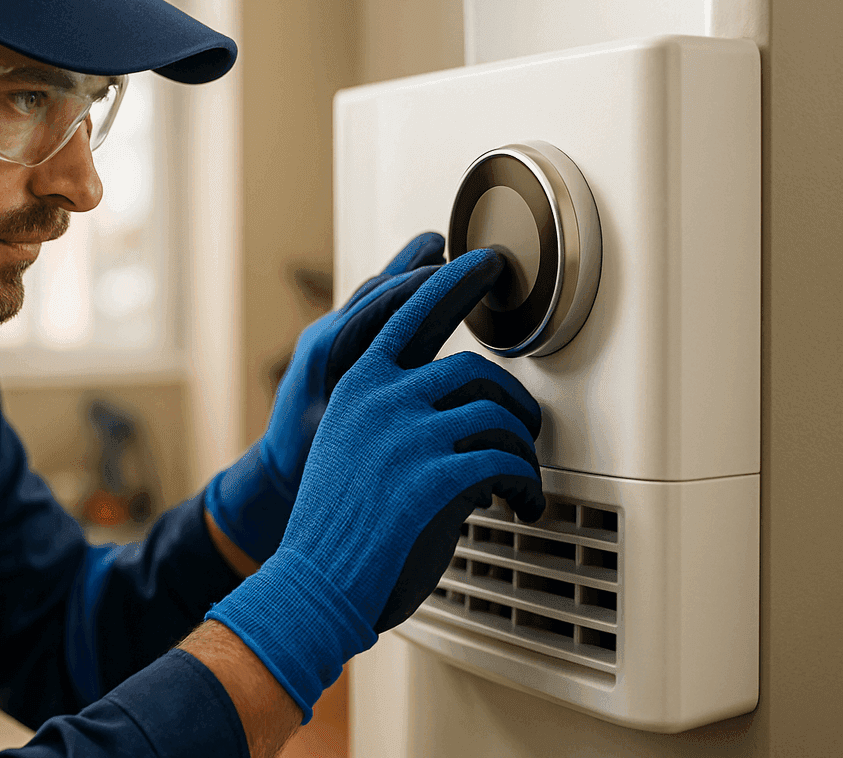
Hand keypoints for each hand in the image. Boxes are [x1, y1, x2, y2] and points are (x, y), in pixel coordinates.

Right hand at [206, 249, 544, 721]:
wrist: (316, 580)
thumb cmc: (338, 523)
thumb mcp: (351, 445)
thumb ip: (388, 411)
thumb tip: (450, 399)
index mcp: (355, 384)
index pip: (409, 310)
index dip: (454, 283)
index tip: (483, 265)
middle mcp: (380, 398)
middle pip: (474, 367)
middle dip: (516, 395)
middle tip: (528, 420)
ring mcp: (406, 435)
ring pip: (498, 415)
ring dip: (523, 450)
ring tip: (520, 477)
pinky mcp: (433, 477)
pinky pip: (507, 464)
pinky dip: (526, 486)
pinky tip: (520, 503)